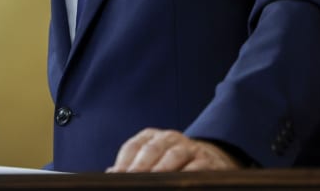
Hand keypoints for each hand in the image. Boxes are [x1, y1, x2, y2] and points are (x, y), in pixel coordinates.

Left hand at [107, 128, 241, 171]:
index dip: (123, 162)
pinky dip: (187, 173)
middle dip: (140, 166)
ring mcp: (189, 147)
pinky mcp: (206, 161)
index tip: (115, 175)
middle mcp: (169, 138)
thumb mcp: (151, 160)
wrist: (208, 159)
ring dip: (162, 169)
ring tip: (153, 181)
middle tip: (131, 179)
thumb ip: (132, 166)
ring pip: (174, 155)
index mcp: (151, 137)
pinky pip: (196, 166)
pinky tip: (178, 182)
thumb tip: (111, 173)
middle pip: (152, 149)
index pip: (133, 146)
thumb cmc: (171, 163)